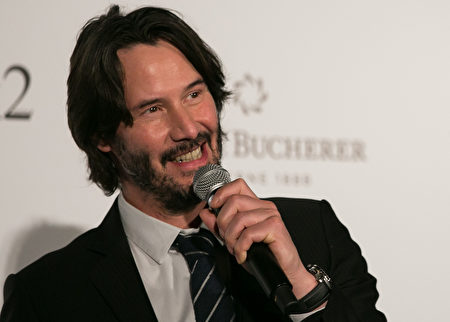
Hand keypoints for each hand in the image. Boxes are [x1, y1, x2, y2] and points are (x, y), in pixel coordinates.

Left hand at [199, 178, 317, 298]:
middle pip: (233, 201)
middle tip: (227, 240)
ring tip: (236, 250)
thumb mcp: (235, 239)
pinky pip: (248, 234)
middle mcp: (265, 207)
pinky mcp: (275, 227)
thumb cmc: (263, 256)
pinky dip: (240, 248)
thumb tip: (205, 212)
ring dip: (231, 239)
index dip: (222, 193)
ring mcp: (271, 215)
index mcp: (256, 205)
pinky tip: (243, 256)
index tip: (213, 206)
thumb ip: (220, 226)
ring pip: (239, 218)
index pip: (238, 185)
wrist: (283, 273)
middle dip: (223, 223)